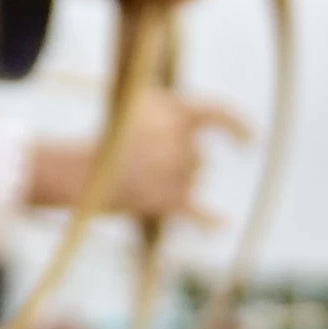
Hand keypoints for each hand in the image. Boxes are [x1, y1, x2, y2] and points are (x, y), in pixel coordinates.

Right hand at [23, 87, 243, 228]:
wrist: (77, 171)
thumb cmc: (105, 136)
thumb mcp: (137, 105)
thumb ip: (171, 111)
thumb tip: (202, 126)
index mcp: (174, 109)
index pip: (219, 113)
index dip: (238, 126)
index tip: (250, 139)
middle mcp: (180, 138)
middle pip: (199, 157)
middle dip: (179, 162)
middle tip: (144, 162)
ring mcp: (176, 170)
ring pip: (193, 178)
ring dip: (176, 181)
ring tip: (141, 177)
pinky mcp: (168, 200)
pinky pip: (197, 212)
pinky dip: (209, 220)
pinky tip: (222, 223)